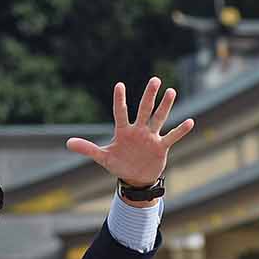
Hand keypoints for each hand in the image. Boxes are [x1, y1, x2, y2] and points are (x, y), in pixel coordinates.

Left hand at [65, 77, 194, 188]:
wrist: (136, 178)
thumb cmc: (119, 164)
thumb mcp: (103, 158)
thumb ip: (88, 149)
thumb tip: (68, 143)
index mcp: (123, 131)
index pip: (121, 113)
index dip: (120, 100)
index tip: (119, 86)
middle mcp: (139, 130)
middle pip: (144, 110)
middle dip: (149, 96)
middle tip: (155, 80)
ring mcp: (151, 137)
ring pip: (159, 118)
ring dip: (165, 106)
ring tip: (171, 91)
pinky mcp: (161, 147)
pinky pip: (171, 137)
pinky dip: (180, 131)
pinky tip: (190, 121)